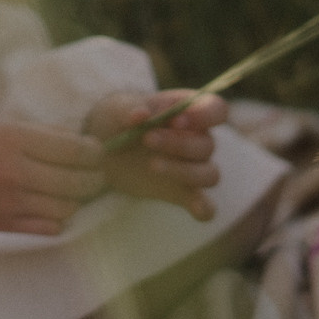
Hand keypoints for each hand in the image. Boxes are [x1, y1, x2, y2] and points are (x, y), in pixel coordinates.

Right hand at [0, 123, 105, 235]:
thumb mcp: (10, 130)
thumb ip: (51, 136)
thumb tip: (92, 149)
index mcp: (14, 140)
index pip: (74, 150)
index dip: (95, 154)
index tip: (98, 155)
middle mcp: (11, 172)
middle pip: (76, 181)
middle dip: (94, 179)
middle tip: (97, 177)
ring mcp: (6, 204)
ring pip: (66, 208)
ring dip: (75, 201)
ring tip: (73, 193)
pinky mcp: (2, 229)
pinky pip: (49, 229)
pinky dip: (56, 219)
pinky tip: (51, 209)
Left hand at [84, 91, 223, 221]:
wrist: (102, 146)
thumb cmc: (117, 119)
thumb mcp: (117, 108)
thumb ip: (130, 108)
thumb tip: (141, 114)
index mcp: (189, 111)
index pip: (216, 110)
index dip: (205, 115)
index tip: (176, 120)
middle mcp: (198, 139)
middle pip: (207, 144)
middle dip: (179, 143)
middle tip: (147, 139)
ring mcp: (191, 168)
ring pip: (209, 174)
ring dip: (184, 171)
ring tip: (151, 166)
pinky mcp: (181, 193)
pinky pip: (206, 205)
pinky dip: (204, 208)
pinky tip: (196, 211)